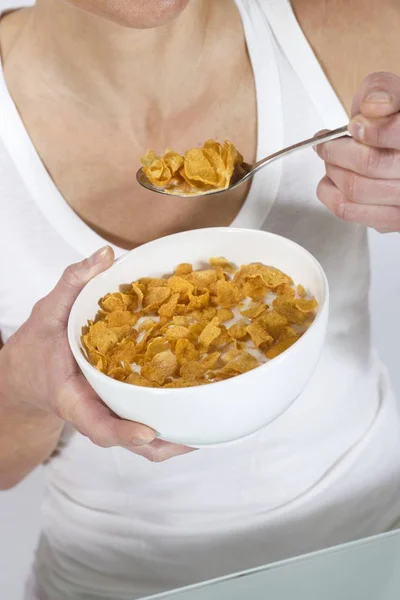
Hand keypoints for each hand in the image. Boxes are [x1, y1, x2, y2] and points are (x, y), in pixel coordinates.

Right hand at [2, 247, 192, 461]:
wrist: (27, 375)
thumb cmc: (36, 348)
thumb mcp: (48, 311)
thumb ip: (73, 282)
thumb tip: (105, 255)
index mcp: (73, 398)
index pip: (97, 425)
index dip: (123, 432)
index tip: (148, 432)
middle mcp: (94, 413)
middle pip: (130, 441)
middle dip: (162, 444)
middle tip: (194, 436)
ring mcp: (109, 415)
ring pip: (141, 441)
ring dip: (171, 439)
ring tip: (205, 428)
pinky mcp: (118, 409)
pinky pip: (143, 421)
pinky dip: (167, 420)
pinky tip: (193, 405)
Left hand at [316, 72, 399, 232]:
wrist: (397, 146)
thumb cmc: (394, 121)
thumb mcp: (393, 94)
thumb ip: (382, 90)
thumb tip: (372, 107)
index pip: (396, 133)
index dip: (367, 129)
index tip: (353, 125)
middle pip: (370, 163)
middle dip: (338, 150)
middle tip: (328, 144)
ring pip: (356, 189)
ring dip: (333, 170)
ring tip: (331, 159)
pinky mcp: (391, 220)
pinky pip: (348, 210)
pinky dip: (329, 192)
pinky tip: (332, 178)